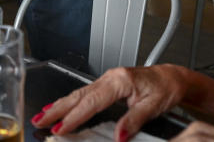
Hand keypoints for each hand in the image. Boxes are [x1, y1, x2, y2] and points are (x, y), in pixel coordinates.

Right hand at [31, 65, 187, 141]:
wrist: (173, 77)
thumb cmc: (166, 88)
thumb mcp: (153, 107)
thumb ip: (133, 121)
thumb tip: (118, 136)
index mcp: (120, 81)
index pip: (91, 102)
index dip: (75, 117)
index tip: (61, 128)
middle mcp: (111, 77)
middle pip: (79, 95)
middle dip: (57, 109)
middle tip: (40, 120)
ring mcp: (108, 79)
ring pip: (79, 93)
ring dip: (60, 104)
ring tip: (43, 115)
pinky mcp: (108, 83)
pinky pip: (85, 92)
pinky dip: (71, 101)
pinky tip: (61, 106)